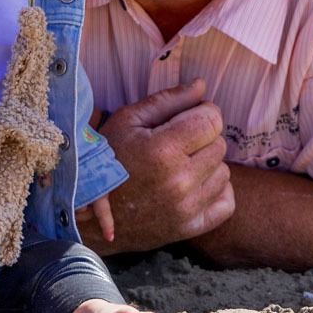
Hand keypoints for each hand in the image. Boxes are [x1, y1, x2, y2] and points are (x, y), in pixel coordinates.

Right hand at [79, 79, 234, 253]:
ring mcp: (186, 208)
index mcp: (163, 150)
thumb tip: (202, 85)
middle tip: (178, 143)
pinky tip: (194, 185)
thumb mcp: (128, 120)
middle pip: (219, 145)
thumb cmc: (106, 159)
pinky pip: (227, 202)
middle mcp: (179, 181)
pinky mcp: (190, 228)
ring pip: (224, 172)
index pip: (212, 120)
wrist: (86, 212)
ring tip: (181, 165)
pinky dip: (215, 191)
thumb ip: (168, 100)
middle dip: (203, 137)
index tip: (188, 116)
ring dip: (207, 165)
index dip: (203, 112)